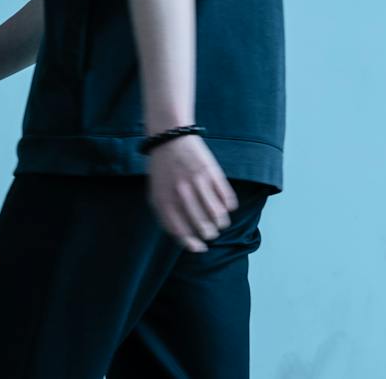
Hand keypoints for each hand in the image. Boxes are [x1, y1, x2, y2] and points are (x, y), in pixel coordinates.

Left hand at [145, 134, 235, 251]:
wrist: (169, 138)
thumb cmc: (163, 171)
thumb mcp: (156, 193)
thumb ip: (166, 216)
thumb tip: (184, 240)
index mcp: (165, 200)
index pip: (181, 232)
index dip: (193, 244)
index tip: (201, 247)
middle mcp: (181, 193)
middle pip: (203, 227)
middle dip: (209, 234)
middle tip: (211, 232)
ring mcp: (197, 183)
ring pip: (218, 216)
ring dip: (221, 223)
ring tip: (219, 221)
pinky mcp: (212, 172)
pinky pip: (228, 200)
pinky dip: (230, 207)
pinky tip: (226, 206)